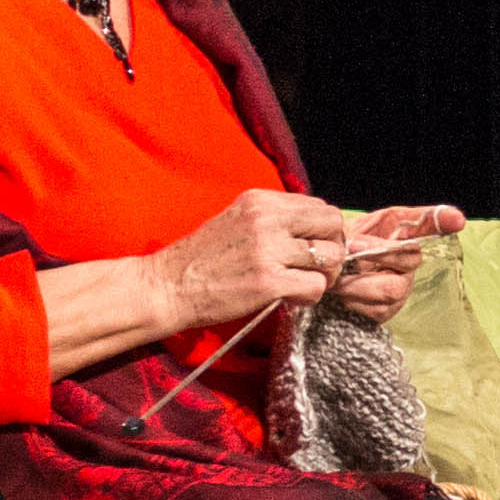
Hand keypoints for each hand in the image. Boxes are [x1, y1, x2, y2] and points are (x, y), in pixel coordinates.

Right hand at [152, 187, 356, 326]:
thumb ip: (277, 221)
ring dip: (324, 275)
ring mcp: (268, 250)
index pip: (320, 207)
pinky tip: (290, 298)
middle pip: (333, 226)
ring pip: (331, 257)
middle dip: (334, 248)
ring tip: (301, 283)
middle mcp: (267, 219)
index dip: (324, 231)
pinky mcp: (268, 281)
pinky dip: (310, 296)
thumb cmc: (202, 259)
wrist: (165, 286)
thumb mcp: (239, 222)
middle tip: (317, 268)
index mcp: (261, 201)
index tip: (312, 248)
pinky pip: (316, 286)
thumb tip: (321, 231)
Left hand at [320, 204, 464, 326]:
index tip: (456, 220)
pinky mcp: (387, 311)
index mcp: (397, 231)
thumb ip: (353, 230)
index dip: (443, 219)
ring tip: (337, 276)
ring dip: (358, 282)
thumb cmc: (336, 249)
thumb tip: (358, 242)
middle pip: (410, 258)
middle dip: (378, 253)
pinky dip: (351, 300)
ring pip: (392, 288)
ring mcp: (401, 287)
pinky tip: (341, 292)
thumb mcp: (344, 228)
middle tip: (350, 247)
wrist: (320, 274)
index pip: (429, 221)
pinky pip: (376, 309)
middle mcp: (407, 260)